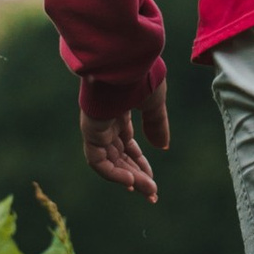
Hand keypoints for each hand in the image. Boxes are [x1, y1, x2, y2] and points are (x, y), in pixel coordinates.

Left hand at [80, 80, 169, 200]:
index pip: (126, 143)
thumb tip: (162, 147)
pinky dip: (113, 173)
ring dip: (129, 177)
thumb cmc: (140, 73)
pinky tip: (131, 181)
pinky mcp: (91, 129)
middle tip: (152, 193)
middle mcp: (105, 119)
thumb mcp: (155, 101)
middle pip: (118, 155)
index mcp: (119, 110)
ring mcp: (96, 125)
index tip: (152, 180)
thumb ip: (157, 124)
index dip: (140, 163)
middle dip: (136, 175)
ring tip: (147, 190)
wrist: (125, 60)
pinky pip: (98, 160)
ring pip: (109, 161)